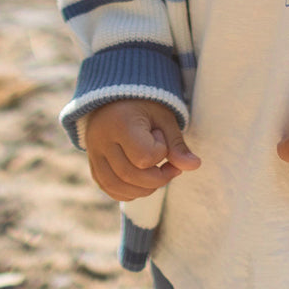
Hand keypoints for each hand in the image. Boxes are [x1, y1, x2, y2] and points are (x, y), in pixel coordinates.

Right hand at [85, 99, 200, 201]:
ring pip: (118, 187)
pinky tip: (143, 182)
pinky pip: (109, 189)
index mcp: (120, 123)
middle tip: (171, 167)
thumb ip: (176, 143)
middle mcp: (101, 141)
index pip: (144, 157)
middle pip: (131, 176)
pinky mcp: (93, 164)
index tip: (160, 136)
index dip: (160, 152)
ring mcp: (94, 154)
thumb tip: (195, 166)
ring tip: (158, 173)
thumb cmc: (144, 104)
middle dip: (158, 179)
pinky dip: (129, 192)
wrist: (117, 97)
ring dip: (144, 189)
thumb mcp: (164, 117)